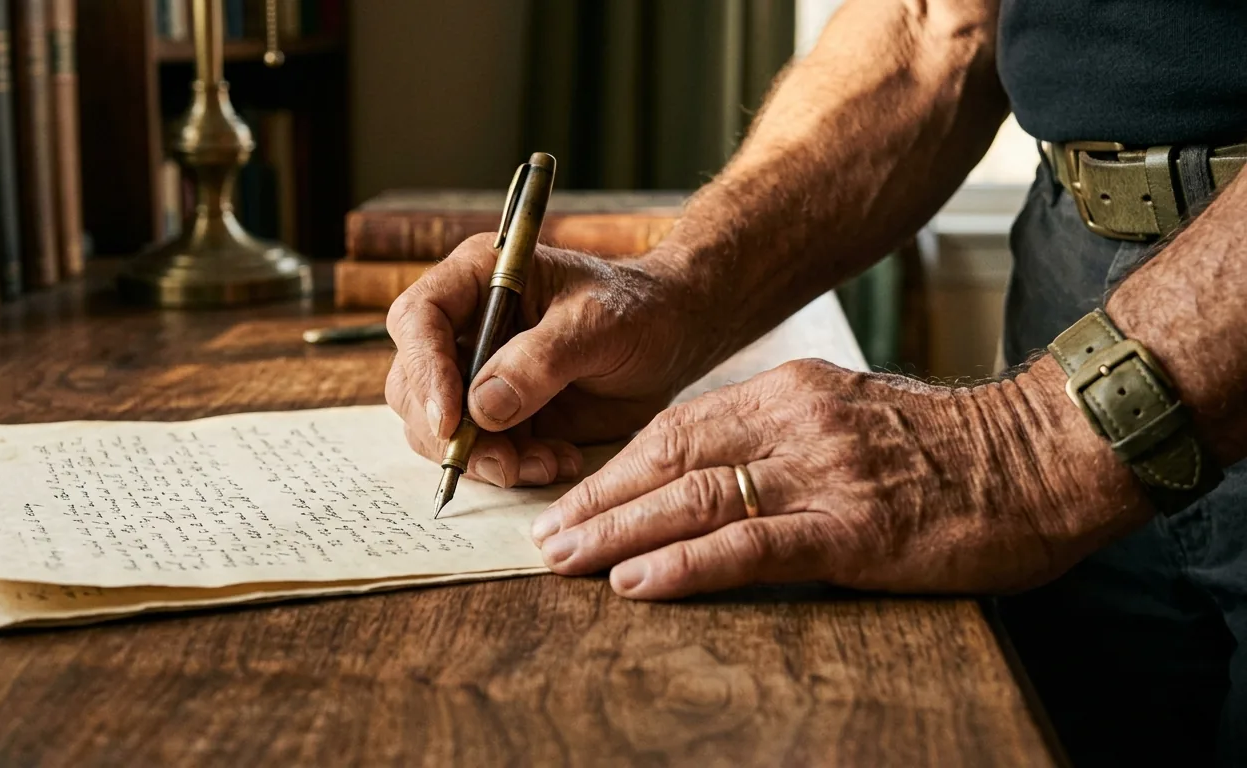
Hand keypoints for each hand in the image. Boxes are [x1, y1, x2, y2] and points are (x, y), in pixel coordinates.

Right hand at [385, 235, 709, 489]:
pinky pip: (480, 452)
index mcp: (479, 279)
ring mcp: (477, 373)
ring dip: (483, 458)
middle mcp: (465, 325)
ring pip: (438, 427)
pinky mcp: (499, 414)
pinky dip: (511, 469)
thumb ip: (541, 360)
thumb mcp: (598, 324)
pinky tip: (558, 463)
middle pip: (413, 383)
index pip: (419, 319)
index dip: (425, 370)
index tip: (452, 421)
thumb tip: (482, 407)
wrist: (672, 339)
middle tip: (503, 462)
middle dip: (450, 432)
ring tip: (546, 463)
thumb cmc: (638, 310)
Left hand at [530, 356, 1152, 598]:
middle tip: (545, 537)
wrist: (1045, 455)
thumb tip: (717, 472)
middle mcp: (796, 423)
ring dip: (621, 531)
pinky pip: (753, 545)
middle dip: (599, 500)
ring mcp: (824, 473)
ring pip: (697, 498)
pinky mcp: (855, 527)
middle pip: (672, 459)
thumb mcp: (853, 416)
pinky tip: (638, 581)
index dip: (617, 467)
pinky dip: (687, 564)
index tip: (573, 498)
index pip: (679, 427)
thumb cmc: (952, 448)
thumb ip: (786, 436)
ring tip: (565, 560)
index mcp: (790, 392)